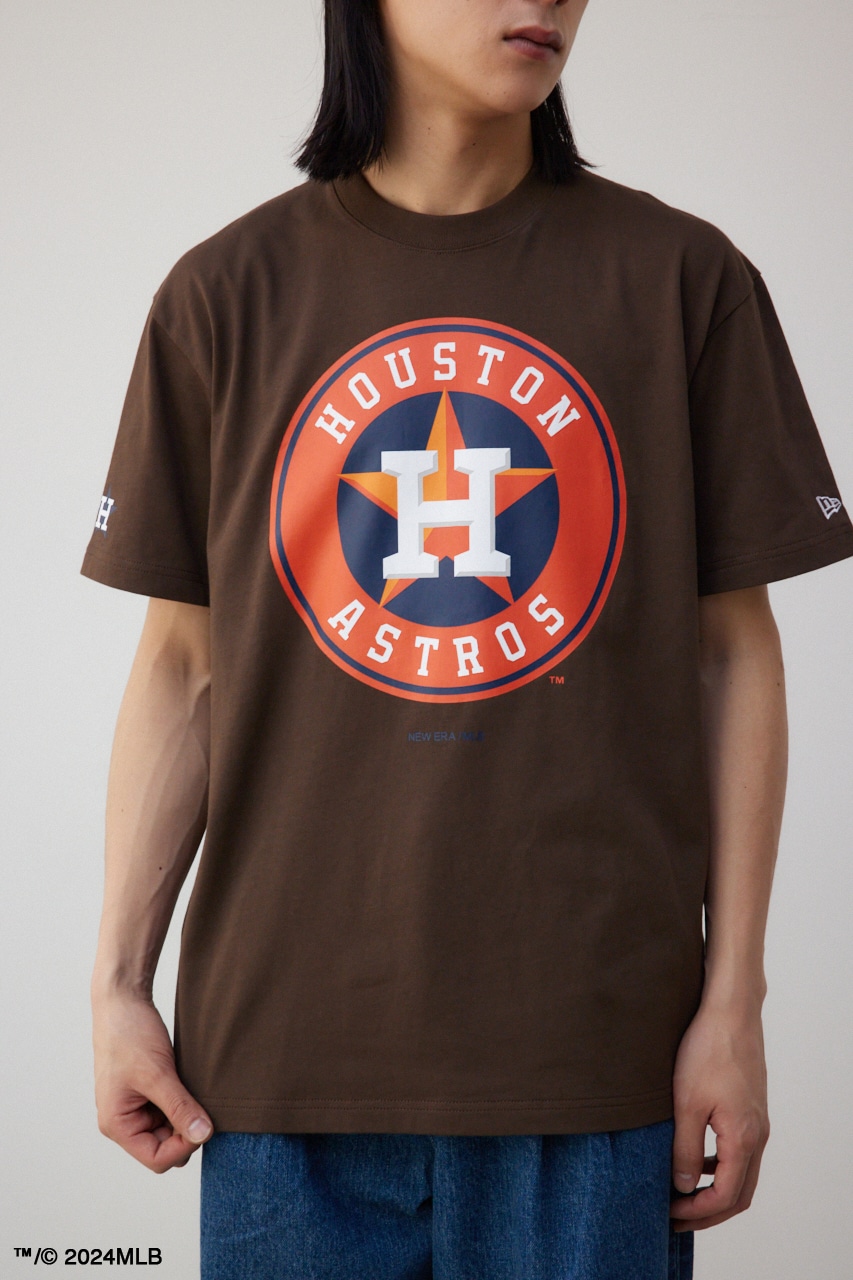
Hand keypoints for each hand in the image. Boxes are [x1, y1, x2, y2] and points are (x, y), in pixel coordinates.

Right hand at [92, 991, 213, 1173]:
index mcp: (117, 1124)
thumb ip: (180, 1107)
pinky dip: (183, 1102)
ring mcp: (135, 1107)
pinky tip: (190, 1084)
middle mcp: (123, 1121)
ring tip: (194, 1090)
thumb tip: (203, 1135)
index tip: (205, 1123)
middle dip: (186, 1131)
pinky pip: (169, 1110)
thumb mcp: (158, 1074)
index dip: (184, 1146)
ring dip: (186, 1115)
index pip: (156, 1158)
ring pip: (170, 1129)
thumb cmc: (129, 1035)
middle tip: (203, 1105)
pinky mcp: (146, 1093)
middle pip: (164, 1147)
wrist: (122, 1001)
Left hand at [669, 1001, 769, 1231]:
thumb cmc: (707, 1051)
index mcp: (743, 1138)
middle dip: (708, 1212)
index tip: (670, 1214)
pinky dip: (719, 1167)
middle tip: (675, 1217)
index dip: (698, 1212)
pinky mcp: (750, 1109)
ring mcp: (757, 1122)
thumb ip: (684, 1149)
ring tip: (681, 1195)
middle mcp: (757, 1135)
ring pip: (742, 1174)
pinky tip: (695, 1160)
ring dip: (714, 1191)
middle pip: (739, 1194)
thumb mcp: (686, 1103)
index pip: (726, 1196)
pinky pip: (740, 1153)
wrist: (730, 1012)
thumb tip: (683, 1186)